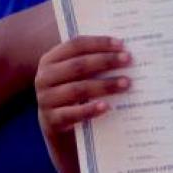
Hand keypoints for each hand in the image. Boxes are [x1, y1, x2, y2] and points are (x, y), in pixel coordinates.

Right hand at [34, 35, 131, 172]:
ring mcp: (45, 100)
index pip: (75, 45)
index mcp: (49, 60)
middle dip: (106, 61)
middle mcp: (44, 78)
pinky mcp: (51, 121)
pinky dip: (90, 109)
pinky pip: (72, 114)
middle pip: (78, 65)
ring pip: (78, 89)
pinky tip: (107, 106)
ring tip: (126, 83)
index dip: (99, 43)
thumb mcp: (76, 76)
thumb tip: (124, 51)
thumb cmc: (73, 94)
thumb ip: (92, 62)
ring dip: (104, 85)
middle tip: (128, 60)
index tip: (122, 45)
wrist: (57, 129)